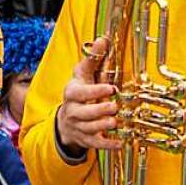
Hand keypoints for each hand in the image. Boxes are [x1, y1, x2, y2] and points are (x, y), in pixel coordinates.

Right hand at [55, 36, 119, 151]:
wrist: (66, 120)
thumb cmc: (78, 92)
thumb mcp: (83, 74)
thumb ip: (93, 58)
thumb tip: (102, 39)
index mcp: (71, 93)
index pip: (80, 93)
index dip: (94, 91)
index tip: (110, 88)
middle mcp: (72, 111)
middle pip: (84, 113)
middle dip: (99, 110)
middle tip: (114, 106)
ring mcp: (78, 127)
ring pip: (89, 129)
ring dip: (102, 126)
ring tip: (115, 122)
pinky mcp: (84, 139)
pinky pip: (95, 144)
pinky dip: (107, 145)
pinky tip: (119, 142)